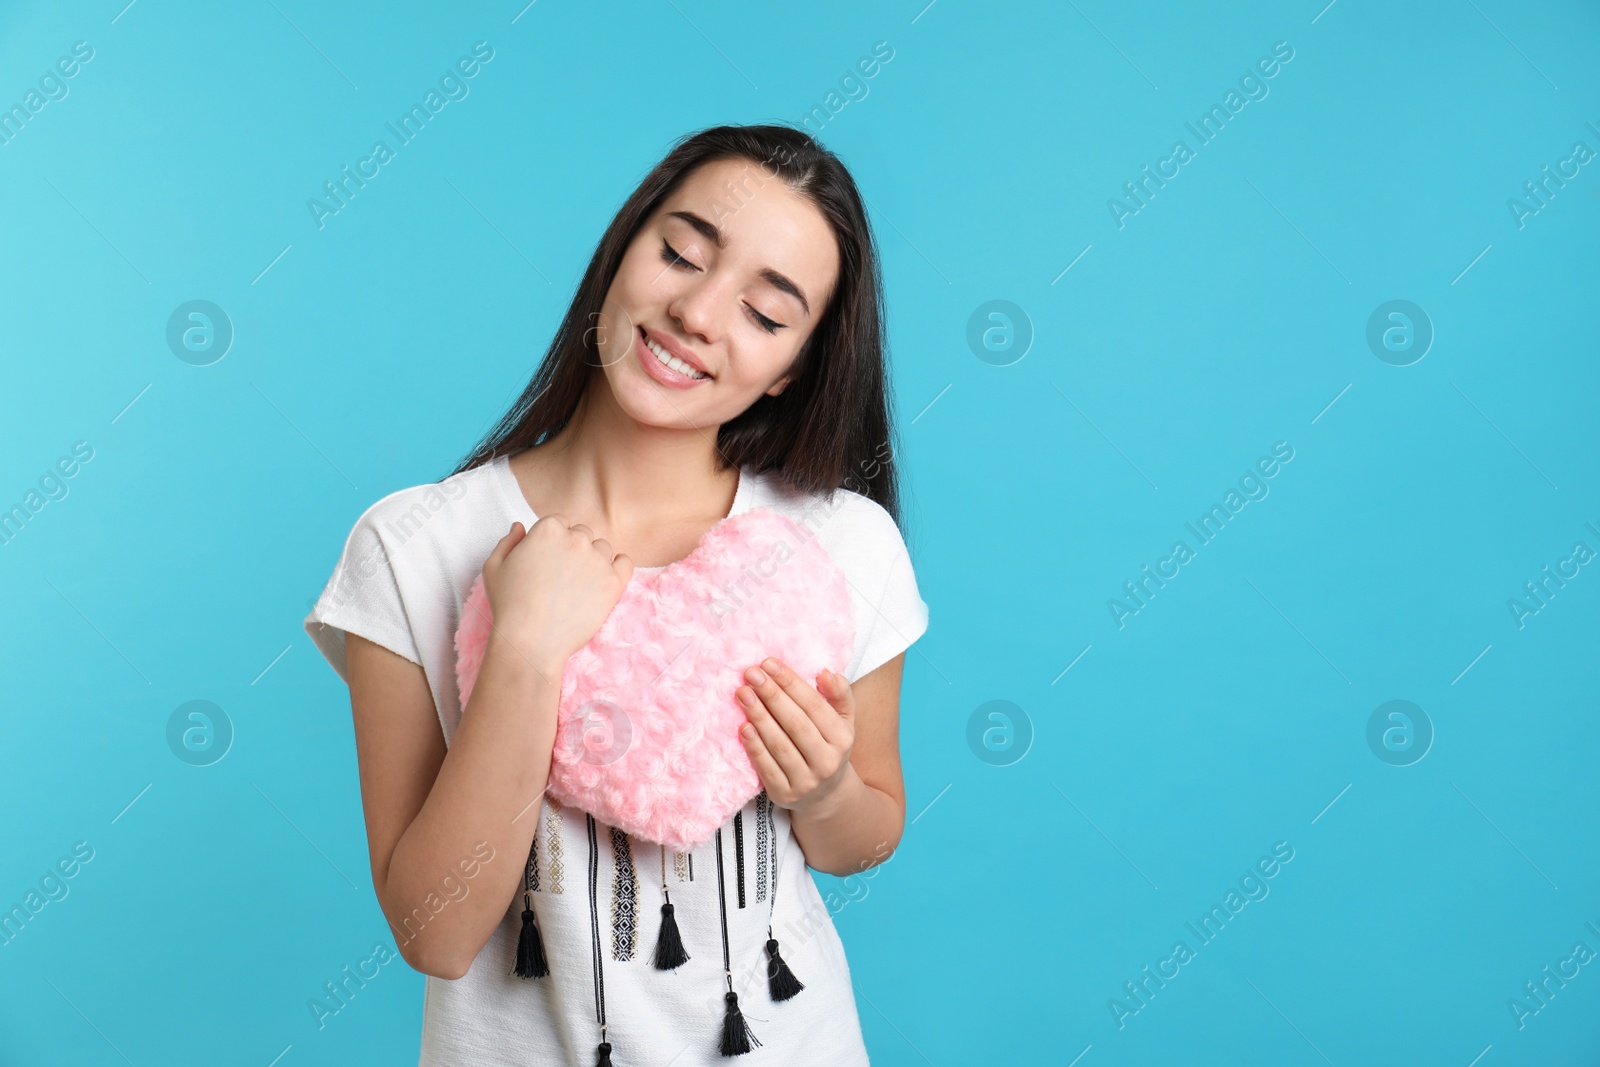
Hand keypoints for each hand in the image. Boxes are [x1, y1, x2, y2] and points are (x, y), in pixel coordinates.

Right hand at [481, 515, 633, 670]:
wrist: (531, 641)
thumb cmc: (509, 605)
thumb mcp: (494, 568)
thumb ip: (508, 541)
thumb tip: (520, 527)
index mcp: (548, 529)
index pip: (560, 523)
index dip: (554, 541)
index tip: (549, 560)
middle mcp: (576, 539)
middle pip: (582, 534)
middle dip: (573, 549)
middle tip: (562, 576)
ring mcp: (597, 559)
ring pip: (603, 548)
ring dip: (594, 560)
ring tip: (578, 585)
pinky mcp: (614, 582)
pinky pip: (625, 562)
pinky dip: (618, 567)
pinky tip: (605, 580)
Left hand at [735, 657, 855, 813]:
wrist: (825, 796)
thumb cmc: (828, 747)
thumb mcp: (843, 720)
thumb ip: (839, 694)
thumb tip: (825, 672)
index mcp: (842, 738)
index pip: (814, 705)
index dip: (790, 682)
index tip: (769, 663)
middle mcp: (827, 761)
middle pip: (796, 723)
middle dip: (771, 695)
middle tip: (751, 674)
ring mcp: (806, 781)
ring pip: (780, 745)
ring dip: (759, 717)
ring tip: (742, 694)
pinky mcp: (785, 794)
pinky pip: (767, 768)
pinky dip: (754, 747)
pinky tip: (743, 727)